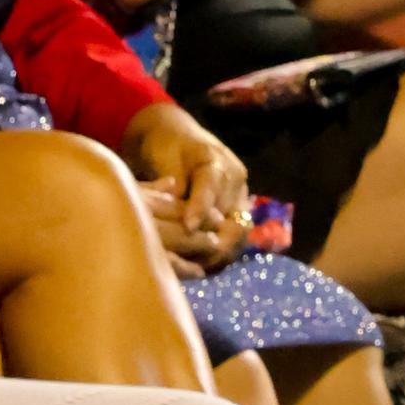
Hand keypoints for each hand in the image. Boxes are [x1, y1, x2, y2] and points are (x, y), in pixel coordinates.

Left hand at [126, 107, 250, 264]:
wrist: (176, 135)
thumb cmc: (165, 146)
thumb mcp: (164, 158)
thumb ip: (172, 183)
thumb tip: (179, 206)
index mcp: (216, 161)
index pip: (211, 188)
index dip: (200, 209)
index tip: (188, 227)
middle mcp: (236, 179)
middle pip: (234, 217)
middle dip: (215, 242)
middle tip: (193, 262)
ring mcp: (240, 195)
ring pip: (239, 232)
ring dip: (221, 251)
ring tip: (199, 268)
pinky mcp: (238, 208)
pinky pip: (235, 235)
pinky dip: (221, 251)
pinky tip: (203, 263)